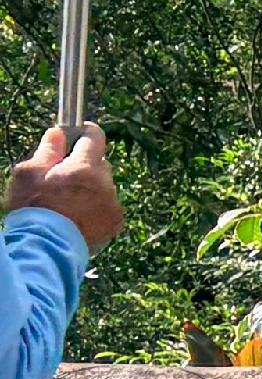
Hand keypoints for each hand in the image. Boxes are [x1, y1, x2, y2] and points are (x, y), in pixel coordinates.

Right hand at [8, 123, 118, 251]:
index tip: (78, 131)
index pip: (95, 138)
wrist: (46, 247)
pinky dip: (96, 207)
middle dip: (84, 165)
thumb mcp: (28, 174)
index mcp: (84, 168)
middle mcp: (105, 184)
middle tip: (63, 176)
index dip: (85, 132)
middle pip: (99, 164)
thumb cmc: (33, 209)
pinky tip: (77, 215)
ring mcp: (113, 204)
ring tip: (67, 201)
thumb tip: (58, 133)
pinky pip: (108, 206)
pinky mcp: (116, 222)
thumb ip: (46, 151)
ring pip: (104, 186)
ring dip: (90, 188)